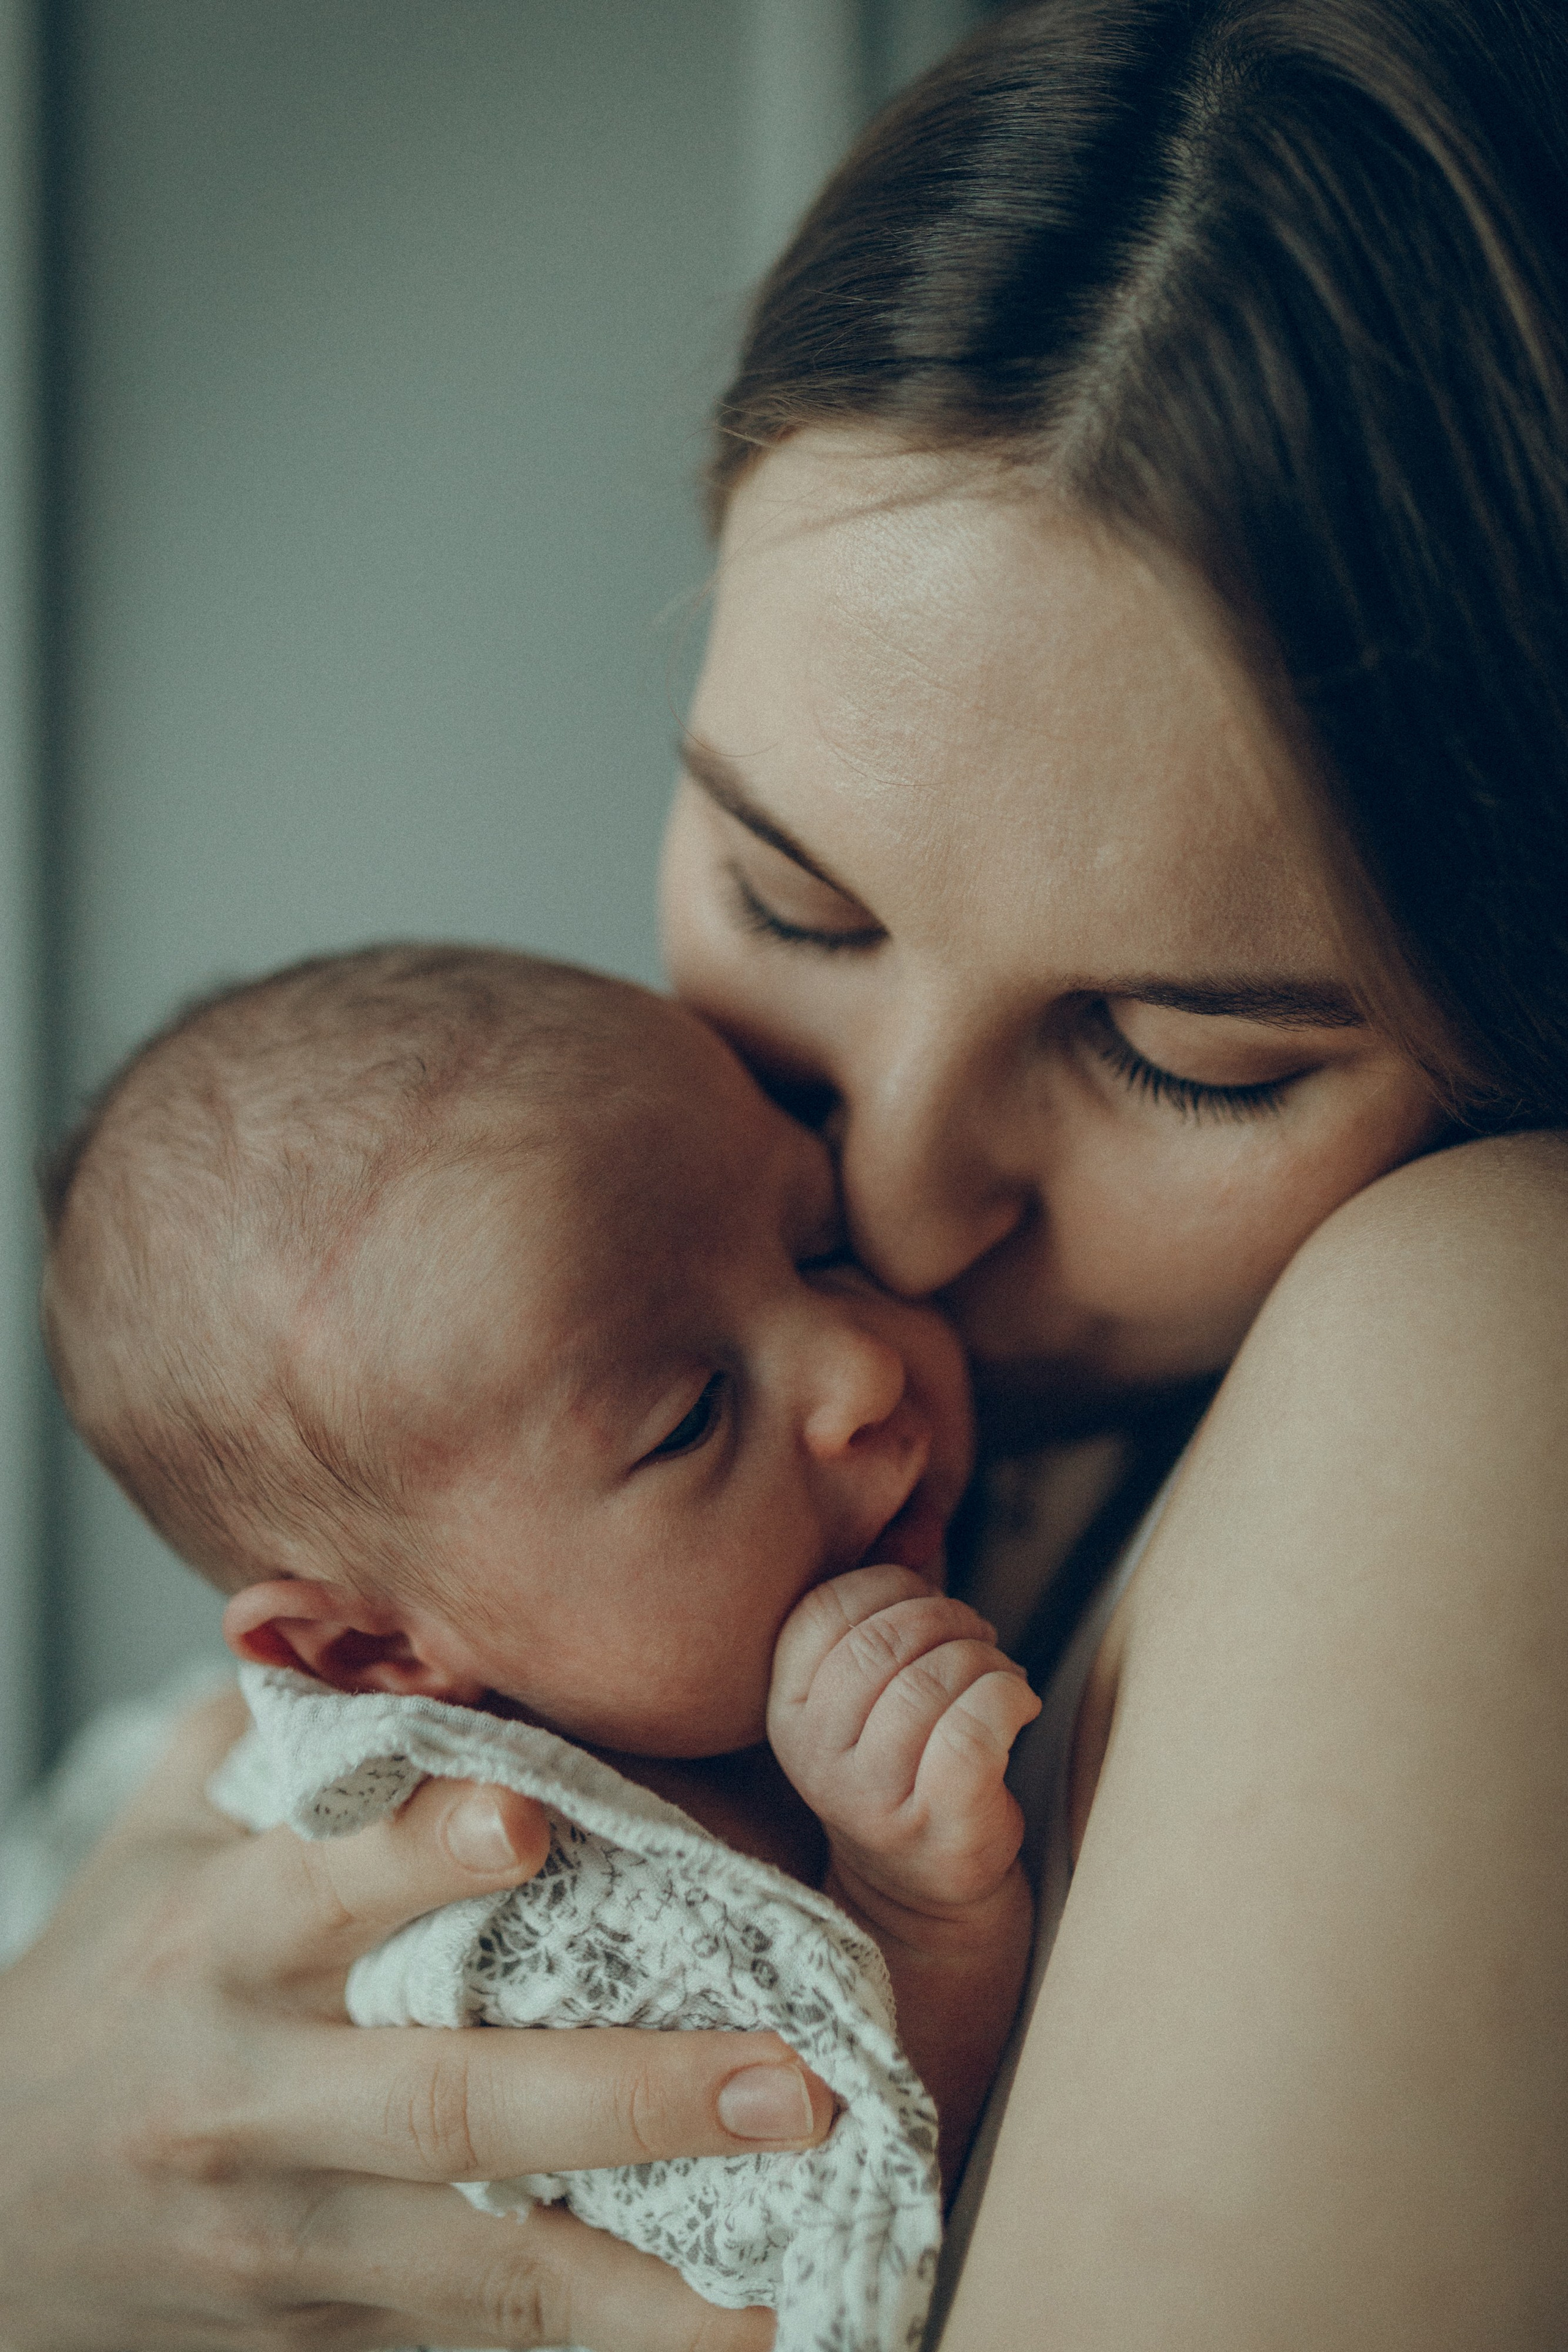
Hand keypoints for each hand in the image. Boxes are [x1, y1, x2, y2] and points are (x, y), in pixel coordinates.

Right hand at [0, 1686, 832, 2351]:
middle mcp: (254, 2094)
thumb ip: (294, 1725)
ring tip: (806, 2257)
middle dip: (627, 2097)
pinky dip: (602, 2341)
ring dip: (648, 2280)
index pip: (322, 1886)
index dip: (422, 1852)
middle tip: (792, 2081)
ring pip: (480, 2271)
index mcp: (220, 1937)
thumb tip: (438, 1615)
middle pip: (445, 2105)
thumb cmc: (120, 1968)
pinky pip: (475, 2340)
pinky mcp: (320, 2329)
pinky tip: (736, 2331)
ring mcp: (290, 2234)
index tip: (535, 1821)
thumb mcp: (172, 1825)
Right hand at [768, 1563, 1040, 1916]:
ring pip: (934, 1680)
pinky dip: (1010, 1697)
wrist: (923, 1883)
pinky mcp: (933, 1825)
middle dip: (948, 1619)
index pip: (824, 1609)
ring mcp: (870, 1796)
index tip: (926, 1603)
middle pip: (886, 1641)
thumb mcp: (862, 1690)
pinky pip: (976, 1728)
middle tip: (976, 1637)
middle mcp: (815, 1754)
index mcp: (787, 1708)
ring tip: (998, 1676)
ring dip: (985, 1659)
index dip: (889, 1587)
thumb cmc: (902, 1758)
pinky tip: (1018, 1706)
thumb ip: (875, 1614)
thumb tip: (915, 1529)